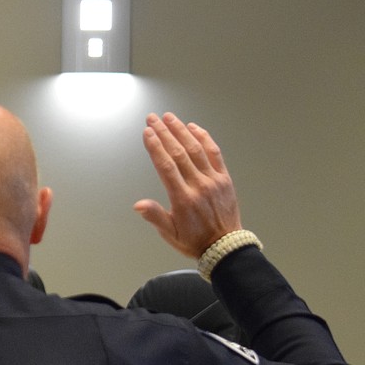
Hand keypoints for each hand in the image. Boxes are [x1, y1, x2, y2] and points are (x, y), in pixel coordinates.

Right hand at [133, 113, 242, 257]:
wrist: (225, 247)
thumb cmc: (194, 241)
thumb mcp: (169, 232)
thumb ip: (154, 216)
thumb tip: (138, 205)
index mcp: (182, 198)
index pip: (166, 166)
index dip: (155, 147)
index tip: (147, 132)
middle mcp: (198, 185)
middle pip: (179, 152)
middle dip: (164, 133)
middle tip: (153, 118)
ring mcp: (213, 180)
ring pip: (196, 149)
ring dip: (181, 131)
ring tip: (170, 118)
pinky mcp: (224, 178)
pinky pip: (214, 154)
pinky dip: (204, 138)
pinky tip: (194, 128)